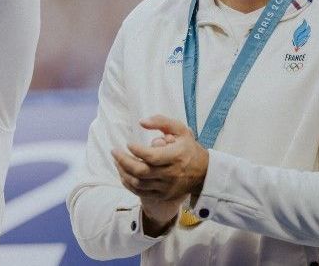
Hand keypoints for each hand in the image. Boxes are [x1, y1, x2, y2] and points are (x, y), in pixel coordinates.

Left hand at [112, 115, 208, 233]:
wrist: (204, 174)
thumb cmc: (188, 148)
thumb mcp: (181, 130)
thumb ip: (162, 122)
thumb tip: (141, 121)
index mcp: (176, 157)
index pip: (152, 156)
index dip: (136, 150)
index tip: (128, 143)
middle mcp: (171, 174)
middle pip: (141, 172)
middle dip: (123, 161)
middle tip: (114, 151)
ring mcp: (167, 187)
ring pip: (138, 183)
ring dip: (123, 172)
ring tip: (116, 160)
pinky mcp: (163, 195)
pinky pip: (140, 192)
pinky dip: (128, 183)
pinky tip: (122, 173)